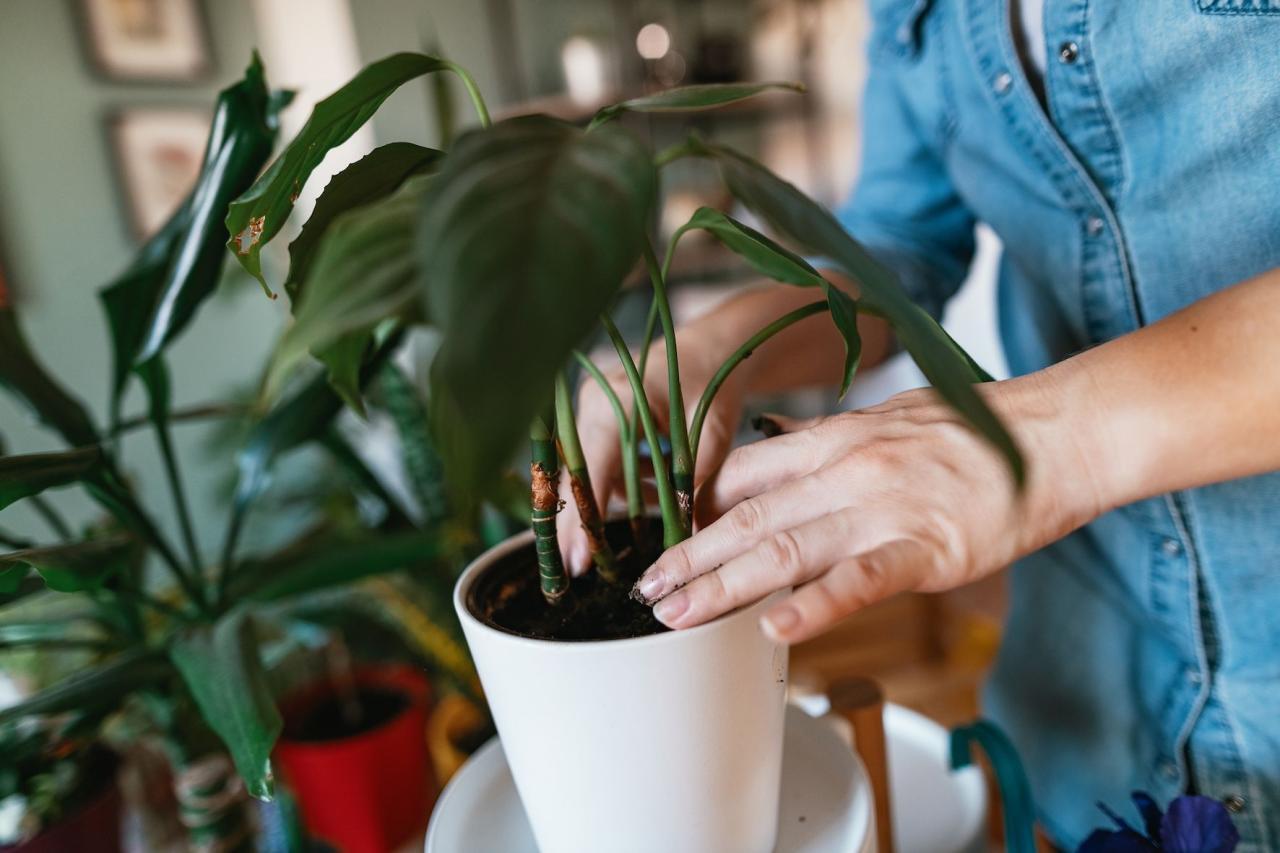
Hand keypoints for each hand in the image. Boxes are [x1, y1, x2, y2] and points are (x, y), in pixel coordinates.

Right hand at [557, 325, 748, 573]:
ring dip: (585, 511)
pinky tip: (610, 520)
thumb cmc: (716, 381)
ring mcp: (589, 408)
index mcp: (618, 400)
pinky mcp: (595, 418)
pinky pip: (591, 462)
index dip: (584, 518)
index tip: (579, 560)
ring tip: (585, 557)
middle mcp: (593, 402)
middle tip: (571, 571)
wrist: (713, 347)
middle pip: (574, 474)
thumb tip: (683, 534)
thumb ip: (692, 480)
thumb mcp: (713, 433)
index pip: (591, 469)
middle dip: (573, 524)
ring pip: (579, 471)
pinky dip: (600, 491)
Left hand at [632, 372, 1106, 643]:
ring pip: (786, 549)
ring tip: (676, 615)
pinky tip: (775, 629)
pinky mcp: (927, 548)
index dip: (695, 510)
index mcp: (836, 439)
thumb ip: (830, 441)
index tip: (660, 539)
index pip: (744, 475)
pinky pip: (861, 580)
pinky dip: (816, 605)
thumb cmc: (977, 431)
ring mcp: (883, 509)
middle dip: (689, 556)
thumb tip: (779, 446)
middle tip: (645, 588)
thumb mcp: (888, 418)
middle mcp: (847, 470)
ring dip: (723, 585)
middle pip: (747, 516)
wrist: (1057, 435)